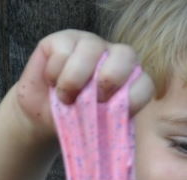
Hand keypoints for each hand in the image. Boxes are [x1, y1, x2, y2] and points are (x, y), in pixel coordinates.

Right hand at [15, 30, 154, 137]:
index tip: (113, 112)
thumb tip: (118, 132)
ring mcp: (89, 45)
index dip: (133, 98)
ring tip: (65, 97)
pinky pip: (63, 52)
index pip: (144, 84)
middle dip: (110, 78)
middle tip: (94, 99)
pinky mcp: (64, 39)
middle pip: (126, 55)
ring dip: (74, 79)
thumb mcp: (94, 129)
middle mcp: (113, 59)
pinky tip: (52, 82)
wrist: (42, 116)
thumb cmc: (73, 122)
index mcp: (127, 82)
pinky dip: (54, 73)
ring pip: (90, 50)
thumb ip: (110, 124)